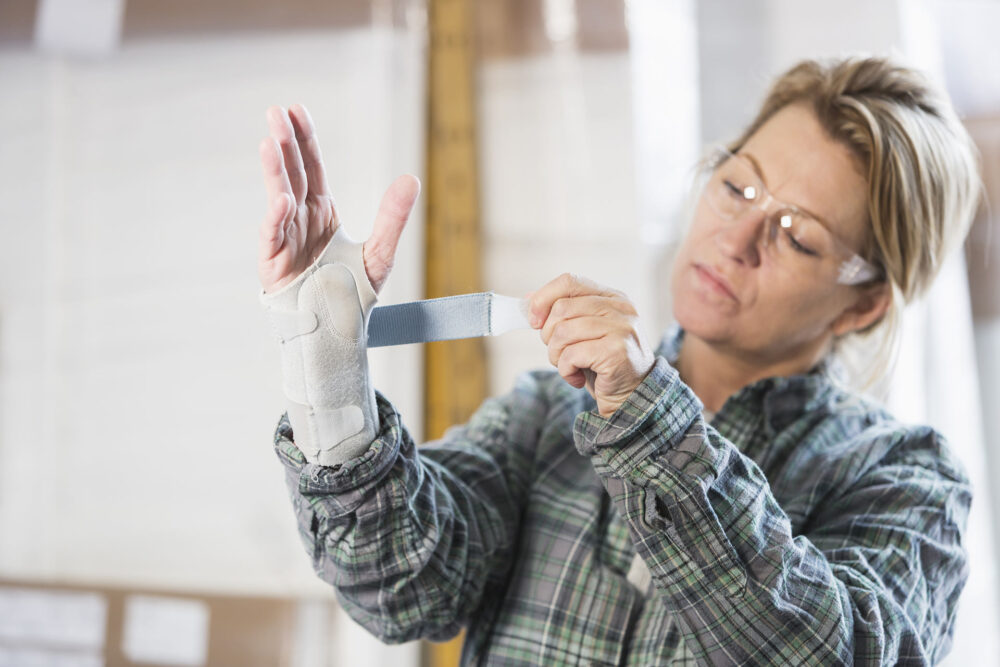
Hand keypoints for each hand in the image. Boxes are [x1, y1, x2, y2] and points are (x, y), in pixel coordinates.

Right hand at [257, 104, 419, 293]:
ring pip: (278, 197)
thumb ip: (393, 218)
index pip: (311, 167)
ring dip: (274, 171)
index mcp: (322, 211)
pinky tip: (281, 198)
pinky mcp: (274, 262)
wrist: (336, 331)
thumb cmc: (352, 294)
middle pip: (291, 174)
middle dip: (284, 143)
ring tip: (270, 143)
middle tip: (275, 112)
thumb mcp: (380, 253)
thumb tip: (412, 179)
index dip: (304, 140)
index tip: (296, 110)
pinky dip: (277, 217)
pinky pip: (274, 235)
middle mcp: (300, 219)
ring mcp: (285, 238)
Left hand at [528, 273, 655, 417]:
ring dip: (556, 355)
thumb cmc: (602, 364)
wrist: (632, 397)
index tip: (533, 321)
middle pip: (561, 308)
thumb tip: (528, 300)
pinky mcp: (616, 352)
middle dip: (549, 335)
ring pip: (563, 332)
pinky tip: (577, 378)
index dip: (543, 299)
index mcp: (612, 297)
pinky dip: (566, 370)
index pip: (569, 281)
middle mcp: (621, 309)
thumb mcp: (582, 334)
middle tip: (560, 353)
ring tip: (569, 367)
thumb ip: (561, 314)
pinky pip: (571, 354)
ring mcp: (621, 329)